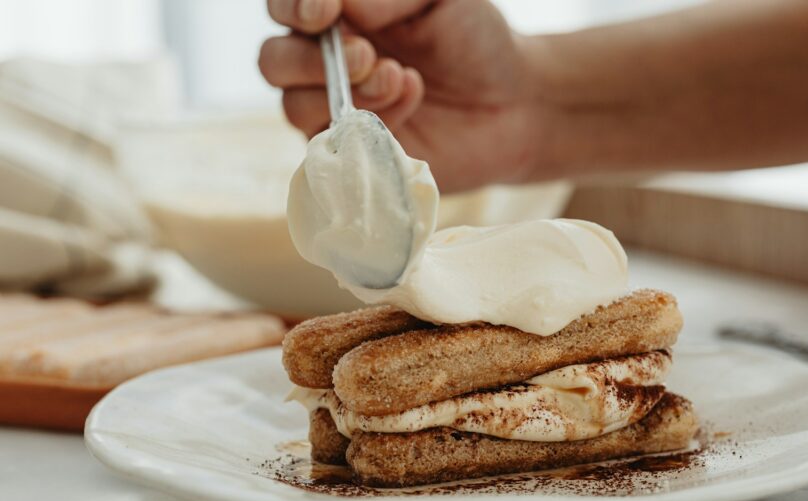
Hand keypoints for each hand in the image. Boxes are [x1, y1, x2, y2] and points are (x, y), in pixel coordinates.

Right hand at [259, 0, 544, 191]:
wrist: (513, 103)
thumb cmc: (473, 39)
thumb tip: (337, 2)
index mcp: (337, 15)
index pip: (285, 7)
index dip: (293, 7)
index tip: (325, 11)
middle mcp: (325, 62)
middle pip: (273, 60)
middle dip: (312, 59)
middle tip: (368, 55)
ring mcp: (336, 113)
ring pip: (293, 105)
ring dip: (346, 92)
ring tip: (401, 78)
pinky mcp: (353, 157)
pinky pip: (330, 147)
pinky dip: (365, 125)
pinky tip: (409, 102)